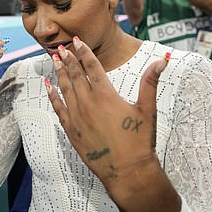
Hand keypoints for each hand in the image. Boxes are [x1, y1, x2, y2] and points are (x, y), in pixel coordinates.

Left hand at [46, 37, 178, 211]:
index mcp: (106, 95)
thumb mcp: (147, 109)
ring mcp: (77, 117)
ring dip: (59, 73)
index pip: (92, 67)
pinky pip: (58, 108)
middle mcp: (88, 103)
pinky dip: (53, 96)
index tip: (76, 41)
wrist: (126, 171)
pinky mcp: (71, 131)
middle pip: (75, 75)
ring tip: (55, 60)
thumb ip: (150, 82)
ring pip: (65, 89)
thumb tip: (162, 59)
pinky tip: (48, 86)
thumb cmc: (139, 141)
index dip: (83, 52)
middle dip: (68, 59)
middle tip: (61, 47)